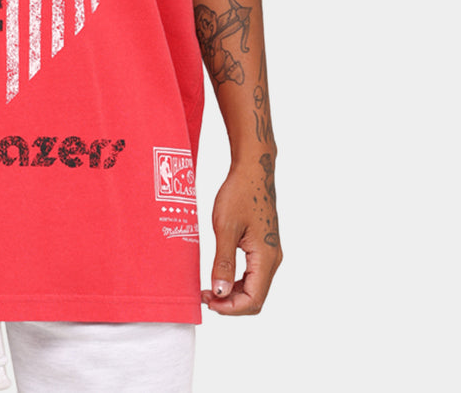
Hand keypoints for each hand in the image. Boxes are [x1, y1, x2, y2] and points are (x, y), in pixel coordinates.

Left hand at [202, 153, 281, 315]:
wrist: (253, 170)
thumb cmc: (240, 193)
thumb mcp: (225, 228)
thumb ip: (223, 262)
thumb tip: (219, 293)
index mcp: (266, 257)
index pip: (253, 300)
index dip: (230, 308)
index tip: (208, 302)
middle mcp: (273, 259)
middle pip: (255, 297)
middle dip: (230, 303)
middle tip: (204, 296)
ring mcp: (271, 253)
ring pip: (255, 287)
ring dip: (233, 293)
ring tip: (209, 287)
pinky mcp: (265, 246)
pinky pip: (253, 273)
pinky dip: (237, 281)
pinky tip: (220, 274)